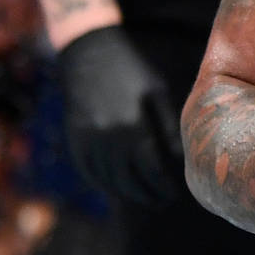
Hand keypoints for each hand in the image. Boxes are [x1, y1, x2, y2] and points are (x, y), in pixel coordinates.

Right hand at [57, 25, 183, 206]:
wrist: (88, 53)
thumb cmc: (130, 71)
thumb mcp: (156, 92)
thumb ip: (168, 126)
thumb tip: (180, 158)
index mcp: (132, 126)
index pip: (150, 170)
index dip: (162, 186)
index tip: (173, 193)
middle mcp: (108, 138)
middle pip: (128, 181)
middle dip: (146, 195)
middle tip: (161, 201)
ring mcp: (87, 139)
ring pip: (107, 180)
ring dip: (126, 194)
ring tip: (143, 197)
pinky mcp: (74, 137)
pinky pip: (87, 170)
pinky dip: (102, 184)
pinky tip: (116, 189)